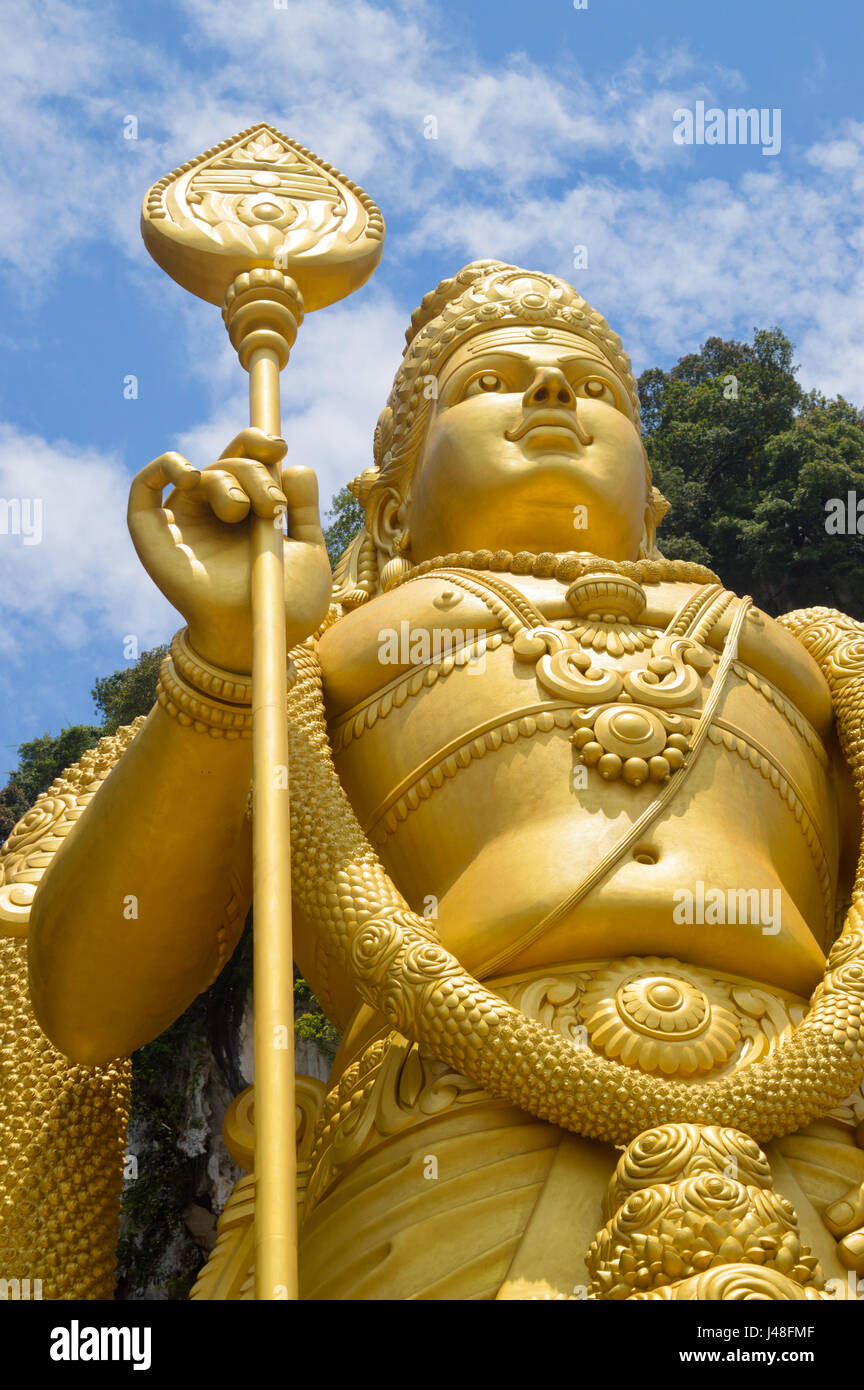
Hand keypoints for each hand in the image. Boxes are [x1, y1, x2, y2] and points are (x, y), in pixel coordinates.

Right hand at [128, 427, 332, 672]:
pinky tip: (191, 472)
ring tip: (247, 512)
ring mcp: (183, 521)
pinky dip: (164, 466)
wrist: (260, 634)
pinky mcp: (153, 534)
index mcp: (249, 510)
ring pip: (200, 472)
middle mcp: (214, 512)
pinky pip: (145, 486)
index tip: (280, 448)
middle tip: (272, 504)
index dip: (257, 443)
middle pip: (227, 462)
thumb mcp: (308, 549)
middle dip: (253, 471)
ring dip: (228, 479)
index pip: (245, 458)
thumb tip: (295, 466)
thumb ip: (304, 508)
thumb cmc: (286, 603)